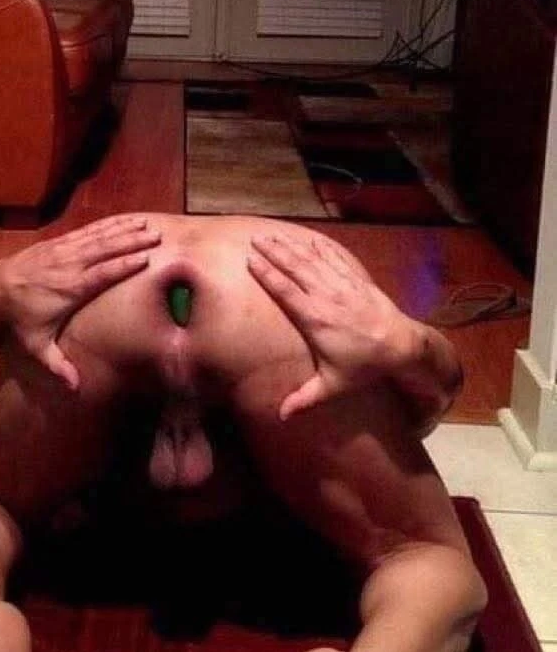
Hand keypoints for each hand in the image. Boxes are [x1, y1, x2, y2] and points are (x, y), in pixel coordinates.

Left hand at [0, 215, 160, 388]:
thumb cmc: (18, 318)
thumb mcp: (35, 345)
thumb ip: (56, 365)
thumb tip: (75, 388)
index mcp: (69, 288)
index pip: (101, 273)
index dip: (124, 265)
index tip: (146, 259)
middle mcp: (69, 265)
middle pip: (105, 249)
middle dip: (131, 241)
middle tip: (156, 236)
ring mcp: (63, 250)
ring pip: (98, 236)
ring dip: (123, 229)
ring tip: (147, 224)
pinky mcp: (58, 242)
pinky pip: (87, 231)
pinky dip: (107, 224)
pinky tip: (123, 220)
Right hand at [247, 225, 415, 417]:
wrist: (402, 346)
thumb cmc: (364, 367)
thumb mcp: (333, 386)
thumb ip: (305, 398)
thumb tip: (281, 416)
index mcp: (315, 319)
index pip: (285, 291)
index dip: (267, 274)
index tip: (250, 260)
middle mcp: (326, 296)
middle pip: (296, 268)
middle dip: (274, 252)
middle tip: (256, 238)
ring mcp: (342, 285)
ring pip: (313, 260)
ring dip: (292, 246)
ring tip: (274, 235)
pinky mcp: (357, 280)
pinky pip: (335, 259)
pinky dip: (320, 248)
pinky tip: (309, 239)